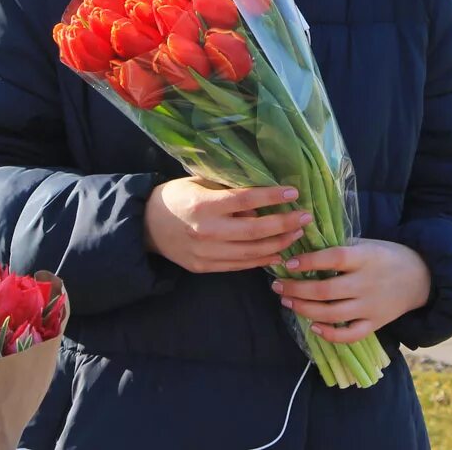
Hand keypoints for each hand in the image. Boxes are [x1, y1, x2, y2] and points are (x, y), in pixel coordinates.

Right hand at [144, 178, 312, 273]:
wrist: (145, 226)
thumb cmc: (175, 197)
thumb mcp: (198, 183)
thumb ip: (227, 191)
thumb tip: (260, 200)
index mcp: (204, 204)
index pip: (246, 200)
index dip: (272, 196)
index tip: (294, 192)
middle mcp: (206, 231)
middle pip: (255, 231)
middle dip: (284, 224)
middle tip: (305, 217)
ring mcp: (205, 253)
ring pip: (251, 252)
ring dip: (278, 244)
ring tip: (297, 235)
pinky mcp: (204, 267)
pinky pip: (239, 265)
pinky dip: (262, 260)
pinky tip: (278, 253)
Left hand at [272, 240, 431, 343]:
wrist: (420, 277)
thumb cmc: (386, 255)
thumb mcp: (367, 244)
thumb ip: (341, 248)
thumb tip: (304, 245)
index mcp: (366, 258)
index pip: (334, 258)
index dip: (309, 261)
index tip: (288, 264)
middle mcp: (367, 283)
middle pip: (327, 290)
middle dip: (297, 290)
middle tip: (278, 286)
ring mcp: (371, 306)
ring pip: (333, 314)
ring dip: (305, 310)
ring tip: (287, 302)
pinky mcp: (375, 324)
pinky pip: (350, 335)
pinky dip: (330, 334)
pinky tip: (313, 327)